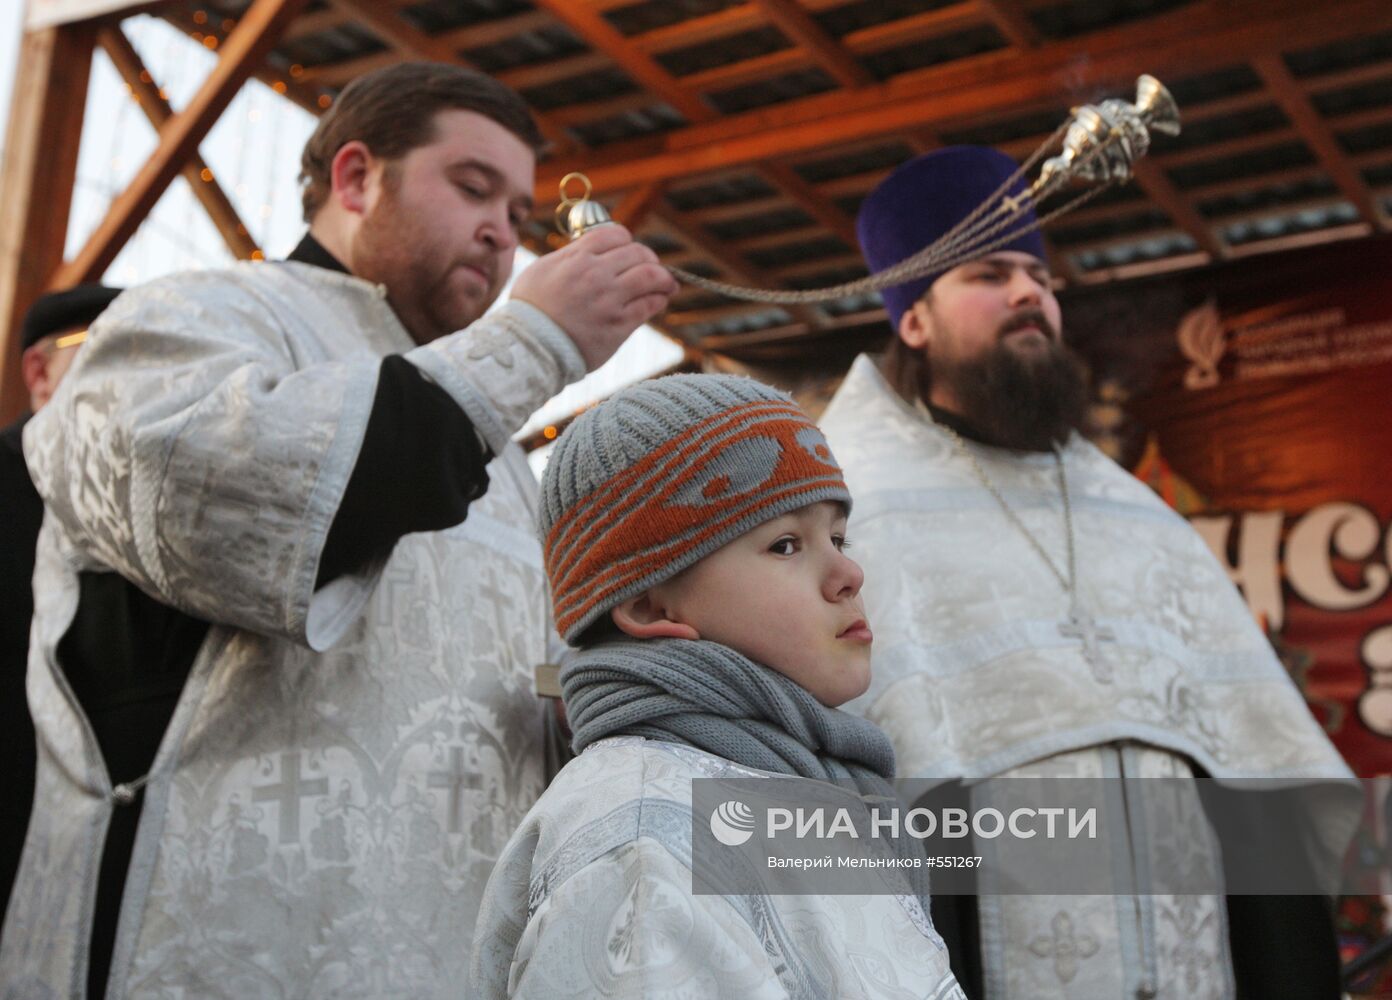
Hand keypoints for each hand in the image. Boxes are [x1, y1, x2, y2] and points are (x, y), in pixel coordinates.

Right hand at [510, 224, 678, 370]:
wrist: (530, 347)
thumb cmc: (531, 309)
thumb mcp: (542, 269)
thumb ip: (569, 254)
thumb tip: (590, 246)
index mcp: (577, 258)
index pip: (616, 234)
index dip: (626, 241)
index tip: (628, 251)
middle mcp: (596, 274)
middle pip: (638, 253)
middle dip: (649, 258)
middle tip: (652, 267)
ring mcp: (610, 299)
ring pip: (652, 276)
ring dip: (664, 278)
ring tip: (667, 284)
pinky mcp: (619, 325)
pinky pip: (650, 305)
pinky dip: (659, 299)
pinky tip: (659, 300)